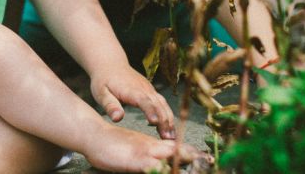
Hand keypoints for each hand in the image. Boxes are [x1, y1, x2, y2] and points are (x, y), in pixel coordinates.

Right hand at [82, 123, 212, 172]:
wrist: (94, 135)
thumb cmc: (113, 144)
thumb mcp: (135, 149)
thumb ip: (150, 154)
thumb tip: (163, 163)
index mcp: (153, 144)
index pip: (178, 148)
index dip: (193, 153)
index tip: (208, 158)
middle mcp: (152, 146)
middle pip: (178, 151)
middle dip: (194, 157)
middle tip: (209, 161)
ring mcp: (144, 152)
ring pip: (169, 156)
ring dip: (183, 160)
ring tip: (198, 164)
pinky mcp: (134, 160)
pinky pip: (151, 166)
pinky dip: (161, 169)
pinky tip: (167, 169)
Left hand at [90, 66, 175, 138]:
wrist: (110, 64)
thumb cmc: (104, 80)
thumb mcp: (101, 93)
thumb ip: (109, 105)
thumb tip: (117, 118)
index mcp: (130, 89)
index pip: (143, 100)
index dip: (150, 110)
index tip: (155, 122)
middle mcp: (143, 88)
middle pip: (157, 104)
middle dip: (164, 120)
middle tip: (167, 138)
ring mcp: (149, 89)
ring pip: (163, 104)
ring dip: (169, 120)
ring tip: (171, 137)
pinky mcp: (151, 91)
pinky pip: (162, 103)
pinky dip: (167, 115)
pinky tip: (169, 128)